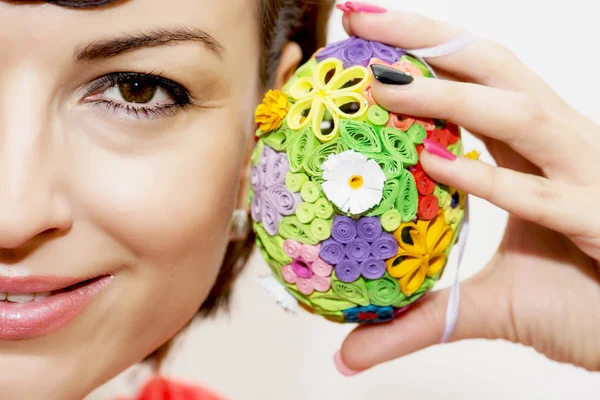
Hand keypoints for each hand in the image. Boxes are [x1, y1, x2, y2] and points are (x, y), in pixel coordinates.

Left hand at [335, 7, 599, 374]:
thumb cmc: (582, 306)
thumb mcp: (486, 306)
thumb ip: (417, 319)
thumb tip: (347, 350)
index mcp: (533, 150)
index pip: (473, 78)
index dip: (420, 49)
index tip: (361, 28)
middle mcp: (562, 147)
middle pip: (493, 65)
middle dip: (425, 34)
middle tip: (359, 13)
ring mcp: (588, 175)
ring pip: (518, 113)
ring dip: (447, 94)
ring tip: (380, 85)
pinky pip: (541, 191)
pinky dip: (488, 177)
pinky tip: (433, 161)